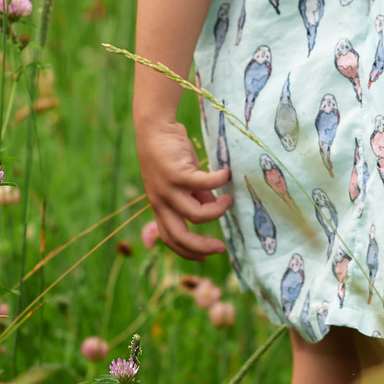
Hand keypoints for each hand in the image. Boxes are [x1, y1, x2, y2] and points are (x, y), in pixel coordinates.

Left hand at [136, 117, 229, 257]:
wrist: (154, 127)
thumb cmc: (170, 154)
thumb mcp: (181, 181)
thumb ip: (196, 196)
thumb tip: (213, 206)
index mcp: (160, 206)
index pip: (171, 239)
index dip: (188, 252)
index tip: (206, 256)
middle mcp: (161, 202)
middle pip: (179, 236)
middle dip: (202, 246)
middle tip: (221, 247)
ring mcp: (167, 189)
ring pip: (196, 215)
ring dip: (217, 211)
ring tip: (229, 200)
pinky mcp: (176, 174)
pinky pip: (204, 185)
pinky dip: (219, 181)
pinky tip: (227, 174)